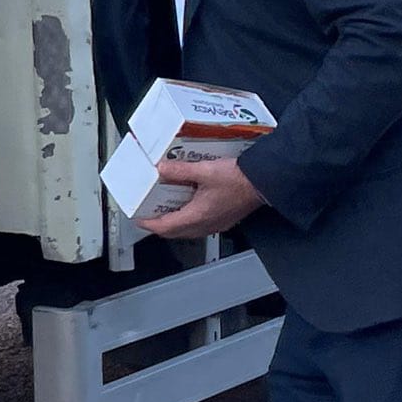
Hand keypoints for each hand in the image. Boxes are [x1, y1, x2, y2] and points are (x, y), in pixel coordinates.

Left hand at [136, 157, 264, 238]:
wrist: (263, 182)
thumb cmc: (238, 180)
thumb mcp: (204, 170)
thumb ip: (180, 170)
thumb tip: (161, 169)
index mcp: (198, 216)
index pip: (166, 227)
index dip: (149, 224)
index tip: (139, 219)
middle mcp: (206, 224)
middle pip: (175, 232)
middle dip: (159, 225)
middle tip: (148, 215)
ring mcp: (216, 224)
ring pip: (188, 231)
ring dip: (174, 223)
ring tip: (164, 210)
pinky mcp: (223, 220)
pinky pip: (199, 226)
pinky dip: (187, 220)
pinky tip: (187, 206)